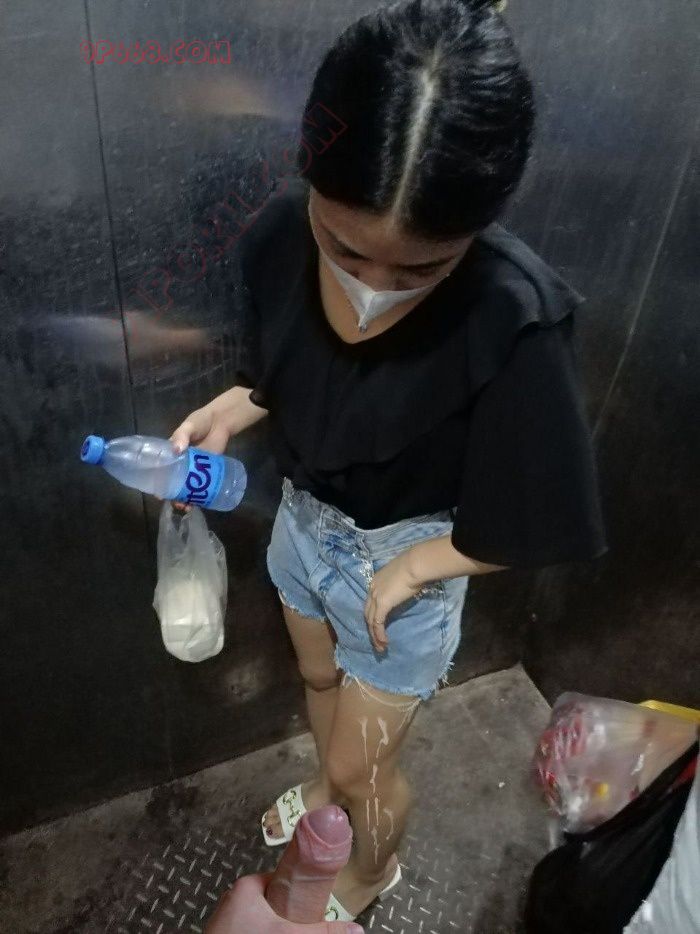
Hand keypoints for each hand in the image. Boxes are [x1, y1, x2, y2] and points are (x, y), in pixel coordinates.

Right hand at [156, 407, 231, 512]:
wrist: (221, 422)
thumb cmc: (200, 422)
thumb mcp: (188, 426)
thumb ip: (182, 435)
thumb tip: (177, 449)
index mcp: (171, 453)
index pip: (161, 470)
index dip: (158, 483)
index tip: (158, 493)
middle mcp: (181, 463)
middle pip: (174, 482)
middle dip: (172, 495)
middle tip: (174, 502)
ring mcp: (195, 468)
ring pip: (187, 486)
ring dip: (185, 498)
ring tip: (186, 506)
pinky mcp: (208, 470)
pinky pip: (202, 484)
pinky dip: (199, 494)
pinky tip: (199, 503)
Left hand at [205, 871, 361, 933]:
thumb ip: (323, 932)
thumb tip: (356, 931)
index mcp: (246, 887)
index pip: (281, 879)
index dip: (299, 893)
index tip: (313, 906)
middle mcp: (231, 900)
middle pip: (272, 902)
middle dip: (288, 917)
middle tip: (301, 929)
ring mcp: (224, 923)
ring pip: (259, 921)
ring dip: (274, 929)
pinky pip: (247, 931)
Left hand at [364, 551, 422, 652]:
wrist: (415, 564)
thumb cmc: (415, 567)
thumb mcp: (404, 576)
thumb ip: (401, 584)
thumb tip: (408, 588)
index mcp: (376, 581)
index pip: (371, 602)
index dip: (374, 615)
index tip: (378, 626)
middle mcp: (372, 588)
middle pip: (368, 613)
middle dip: (371, 629)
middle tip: (377, 641)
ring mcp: (376, 596)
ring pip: (371, 620)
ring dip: (375, 635)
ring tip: (380, 647)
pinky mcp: (382, 604)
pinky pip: (377, 623)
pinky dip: (379, 634)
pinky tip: (384, 642)